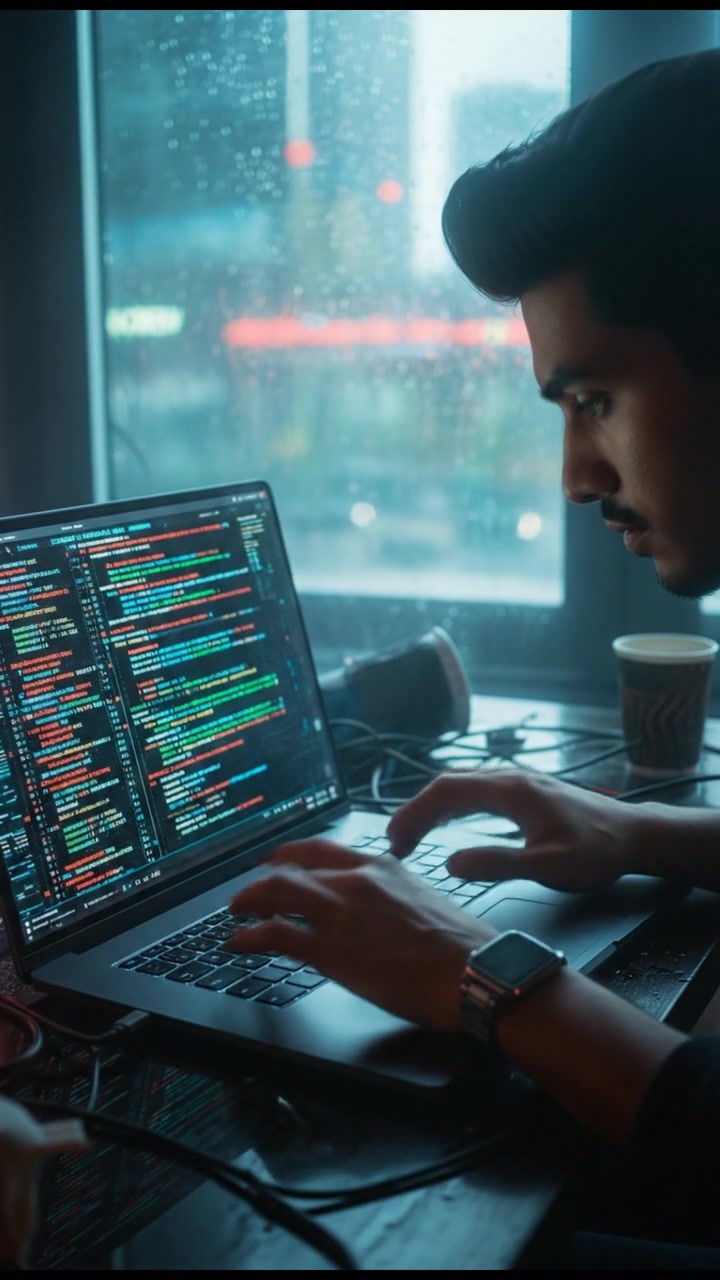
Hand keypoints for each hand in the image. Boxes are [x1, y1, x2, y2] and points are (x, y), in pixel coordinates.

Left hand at [228, 840, 495, 1030]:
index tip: (279, 861)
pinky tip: (240, 942)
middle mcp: (355, 881)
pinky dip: (249, 936)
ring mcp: (339, 913)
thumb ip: (392, 896)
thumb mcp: (424, 902)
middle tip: (250, 890)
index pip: (323, 848)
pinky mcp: (329, 949)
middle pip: (292, 867)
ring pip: (276, 893)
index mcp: (382, 866)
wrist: (474, 972)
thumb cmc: (462, 947)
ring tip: (237, 912)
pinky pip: (275, 935)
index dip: (292, 855)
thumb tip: (377, 911)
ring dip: (249, 902)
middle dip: (264, 878)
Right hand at [386, 768, 660, 891]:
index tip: (395, 839)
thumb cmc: (596, 851)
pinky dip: (450, 807)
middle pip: (447, 785)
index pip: (446, 791)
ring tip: (409, 837)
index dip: (414, 813)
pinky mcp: (522, 793)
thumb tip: (452, 863)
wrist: (632, 835)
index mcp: (510, 791)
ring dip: (430, 808)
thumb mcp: (548, 866)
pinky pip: (474, 792)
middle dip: (415, 811)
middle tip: (394, 844)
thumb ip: (498, 864)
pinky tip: (444, 824)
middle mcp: (509, 779)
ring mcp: (516, 783)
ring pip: (460, 786)